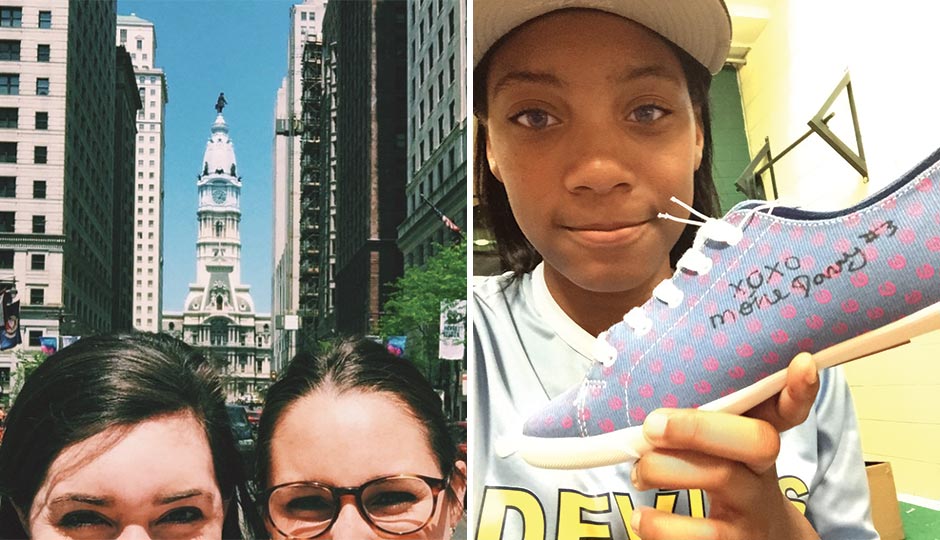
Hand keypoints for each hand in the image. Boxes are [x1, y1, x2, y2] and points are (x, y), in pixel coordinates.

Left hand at [629, 352, 821, 539]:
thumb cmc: (728, 482)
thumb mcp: (725, 451)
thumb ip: (702, 421)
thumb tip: (645, 389)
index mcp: (759, 441)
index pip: (787, 410)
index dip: (797, 390)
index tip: (802, 362)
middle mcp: (762, 473)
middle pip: (754, 440)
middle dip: (699, 426)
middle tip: (652, 425)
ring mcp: (753, 511)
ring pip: (722, 478)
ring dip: (667, 468)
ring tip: (638, 472)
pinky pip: (702, 535)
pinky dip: (661, 526)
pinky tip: (642, 517)